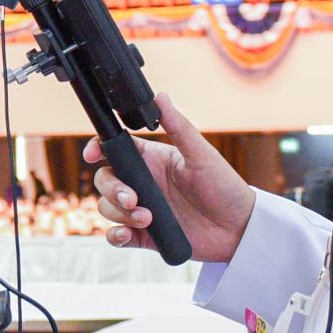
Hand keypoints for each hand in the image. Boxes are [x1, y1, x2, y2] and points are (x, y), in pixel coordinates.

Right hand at [83, 93, 253, 261]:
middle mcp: (143, 183)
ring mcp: (142, 209)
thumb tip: (160, 97)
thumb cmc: (225, 187)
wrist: (239, 229)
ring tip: (147, 218)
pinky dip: (115, 236)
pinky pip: (117, 235)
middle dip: (111, 189)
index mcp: (152, 159)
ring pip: (108, 207)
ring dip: (118, 213)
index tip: (92, 154)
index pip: (115, 149)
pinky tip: (127, 234)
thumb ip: (178, 127)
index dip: (97, 148)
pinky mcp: (145, 235)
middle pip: (105, 180)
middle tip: (132, 198)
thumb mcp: (202, 155)